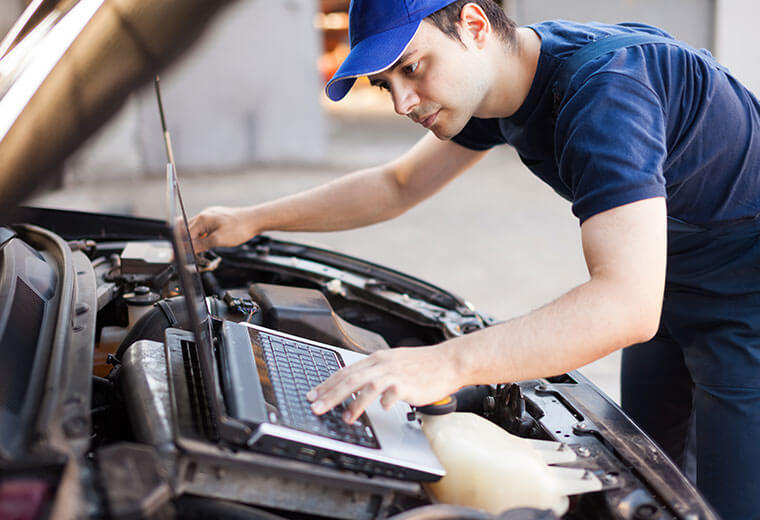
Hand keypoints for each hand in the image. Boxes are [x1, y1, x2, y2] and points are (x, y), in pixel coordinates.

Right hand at [188, 206, 256, 251]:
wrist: (256, 220)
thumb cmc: (240, 228)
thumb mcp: (218, 240)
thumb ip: (201, 244)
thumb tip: (188, 249)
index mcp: (202, 219)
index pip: (185, 234)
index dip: (182, 247)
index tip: (179, 257)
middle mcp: (205, 214)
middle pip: (188, 230)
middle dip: (186, 243)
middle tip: (186, 255)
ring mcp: (211, 215)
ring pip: (197, 229)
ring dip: (195, 239)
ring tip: (197, 251)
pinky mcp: (217, 217)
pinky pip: (205, 227)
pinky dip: (203, 235)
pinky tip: (207, 242)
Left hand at [306, 345, 461, 423]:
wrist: (448, 361)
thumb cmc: (422, 365)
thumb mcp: (393, 363)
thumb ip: (374, 373)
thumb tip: (353, 385)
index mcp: (377, 359)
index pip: (345, 371)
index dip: (327, 384)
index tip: (313, 395)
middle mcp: (382, 365)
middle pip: (350, 379)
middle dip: (330, 395)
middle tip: (316, 407)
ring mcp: (395, 374)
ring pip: (366, 386)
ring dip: (352, 404)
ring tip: (344, 417)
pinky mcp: (407, 385)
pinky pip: (391, 394)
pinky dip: (383, 402)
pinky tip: (380, 410)